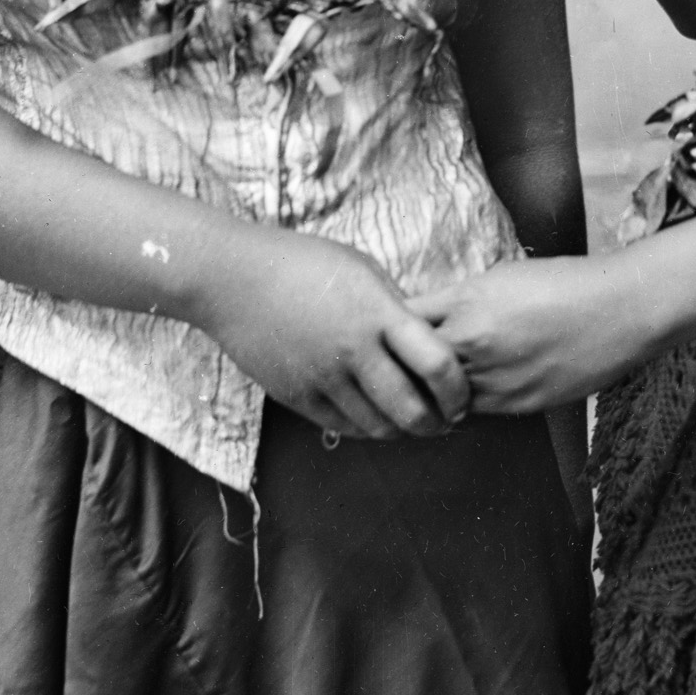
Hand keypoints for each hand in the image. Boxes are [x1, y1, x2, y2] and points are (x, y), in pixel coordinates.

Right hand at [195, 229, 471, 441]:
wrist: (232, 279)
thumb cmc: (304, 264)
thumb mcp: (363, 270)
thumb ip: (396, 309)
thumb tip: (428, 342)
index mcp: (377, 313)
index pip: (438, 364)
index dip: (459, 390)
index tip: (463, 396)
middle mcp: (353, 350)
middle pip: (412, 410)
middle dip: (438, 423)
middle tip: (446, 420)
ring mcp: (322, 377)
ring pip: (378, 428)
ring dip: (404, 431)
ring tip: (414, 421)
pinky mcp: (296, 396)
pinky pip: (343, 427)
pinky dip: (367, 428)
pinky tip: (376, 417)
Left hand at [412, 254, 658, 414]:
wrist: (619, 310)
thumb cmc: (562, 283)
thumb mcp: (499, 277)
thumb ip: (456, 299)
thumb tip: (422, 315)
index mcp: (465, 303)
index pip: (402, 323)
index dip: (390, 330)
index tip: (385, 332)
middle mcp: (473, 344)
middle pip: (412, 367)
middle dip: (402, 367)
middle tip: (393, 367)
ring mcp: (495, 380)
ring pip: (439, 397)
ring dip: (431, 392)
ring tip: (429, 383)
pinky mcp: (517, 405)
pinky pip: (474, 411)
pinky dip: (464, 404)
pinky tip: (469, 391)